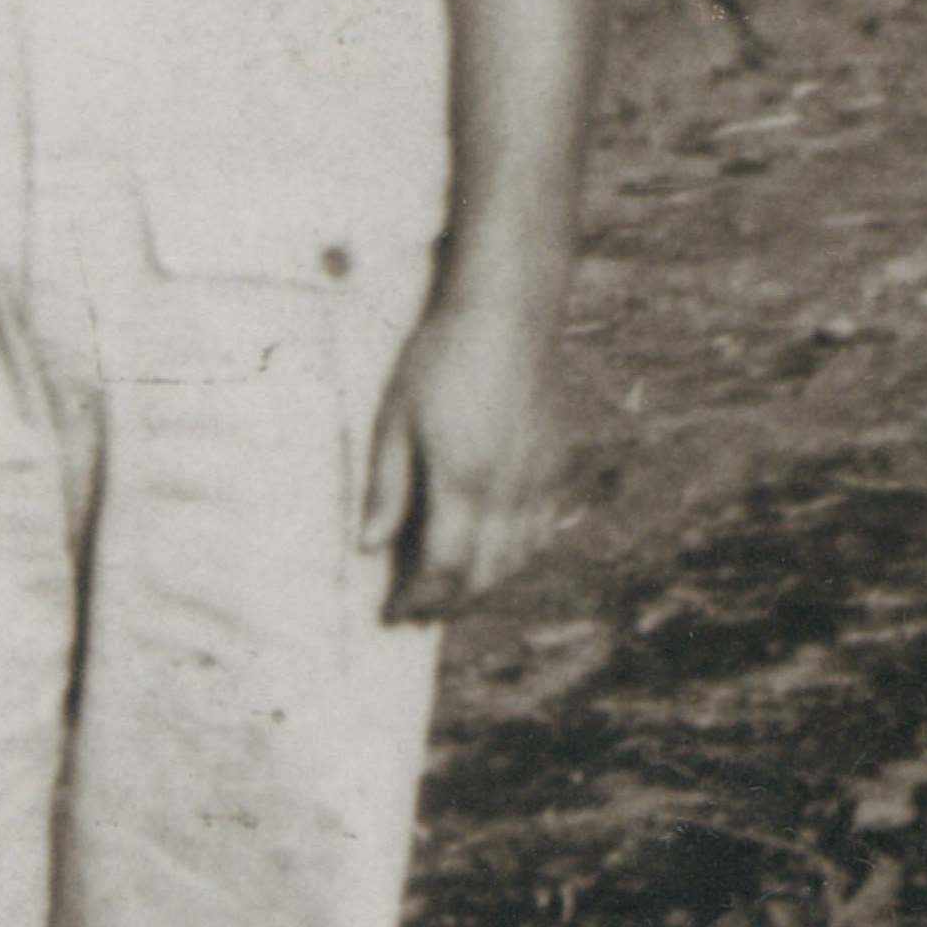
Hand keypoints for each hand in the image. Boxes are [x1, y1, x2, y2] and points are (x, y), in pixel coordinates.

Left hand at [358, 294, 563, 616]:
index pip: (443, 569)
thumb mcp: (395, 417)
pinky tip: (494, 552)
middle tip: (418, 612)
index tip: (393, 615)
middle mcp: (509, 490)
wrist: (509, 311)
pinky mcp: (557, 462)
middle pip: (485, 575)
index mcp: (463, 481)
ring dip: (485, 584)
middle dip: (450, 603)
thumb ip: (386, 487)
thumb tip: (369, 547)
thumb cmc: (441, 357)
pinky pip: (542, 530)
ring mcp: (540, 478)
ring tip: (451, 590)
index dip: (418, 601)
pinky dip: (517, 555)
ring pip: (519, 559)